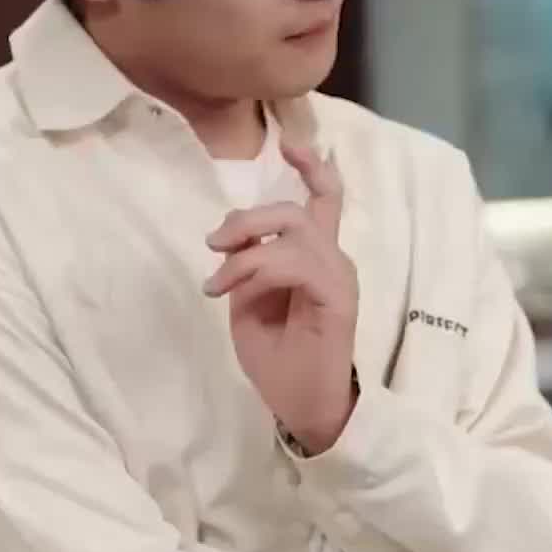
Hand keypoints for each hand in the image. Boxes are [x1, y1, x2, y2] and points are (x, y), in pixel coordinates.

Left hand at [203, 138, 358, 452]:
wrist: (303, 408)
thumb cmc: (279, 360)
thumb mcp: (249, 305)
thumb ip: (246, 267)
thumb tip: (233, 243)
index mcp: (315, 258)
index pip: (324, 199)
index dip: (310, 166)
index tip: (289, 143)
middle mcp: (333, 260)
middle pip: (294, 210)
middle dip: (247, 217)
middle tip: (213, 244)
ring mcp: (338, 277)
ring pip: (293, 232)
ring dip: (246, 252)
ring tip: (219, 284)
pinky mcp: (338, 298)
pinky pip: (295, 264)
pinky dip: (258, 271)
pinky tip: (236, 293)